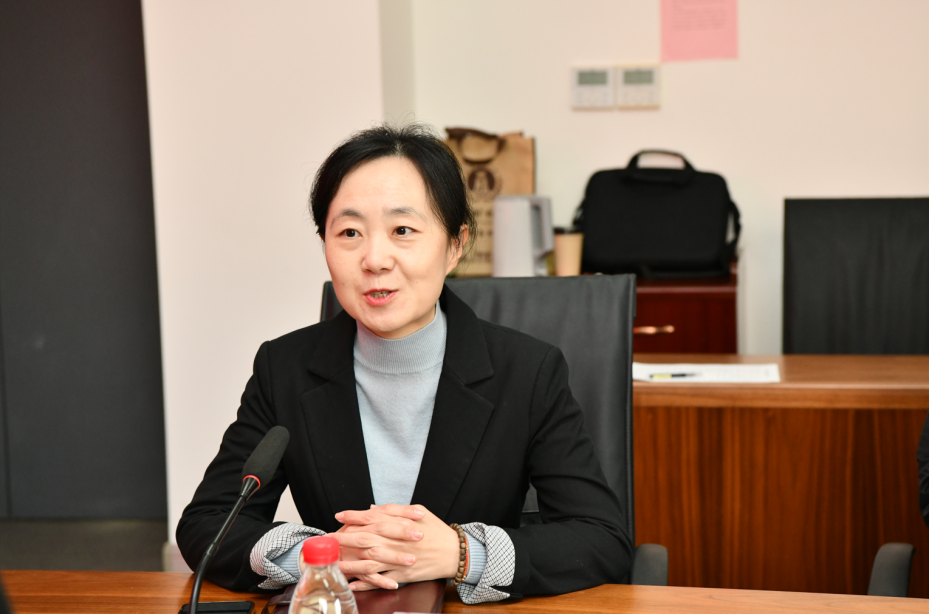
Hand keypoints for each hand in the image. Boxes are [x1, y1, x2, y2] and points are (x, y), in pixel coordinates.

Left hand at [330, 504, 459, 590]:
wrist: (455, 552)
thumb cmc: (437, 530)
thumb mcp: (419, 512)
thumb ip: (395, 509)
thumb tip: (374, 509)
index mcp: (400, 524)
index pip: (372, 518)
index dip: (354, 516)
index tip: (339, 515)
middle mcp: (397, 541)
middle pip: (366, 539)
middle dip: (344, 539)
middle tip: (328, 538)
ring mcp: (399, 560)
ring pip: (370, 562)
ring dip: (350, 563)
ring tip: (334, 563)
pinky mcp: (403, 576)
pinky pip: (381, 580)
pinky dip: (366, 582)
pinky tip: (353, 583)